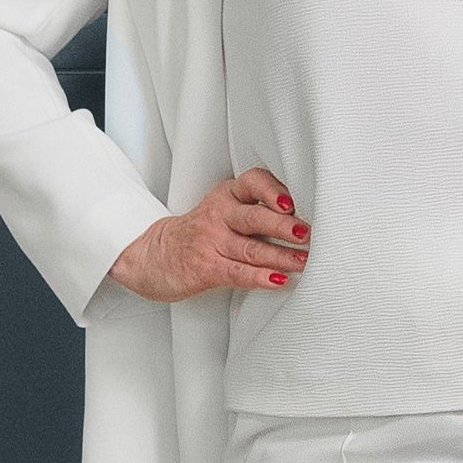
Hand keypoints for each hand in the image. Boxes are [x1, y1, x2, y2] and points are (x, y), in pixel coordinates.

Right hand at [108, 168, 305, 304]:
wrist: (154, 254)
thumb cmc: (201, 232)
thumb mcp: (224, 209)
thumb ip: (258, 210)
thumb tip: (306, 221)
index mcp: (228, 194)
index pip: (253, 182)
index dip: (272, 190)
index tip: (291, 202)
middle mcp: (219, 213)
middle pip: (255, 217)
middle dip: (284, 226)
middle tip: (308, 234)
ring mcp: (210, 241)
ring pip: (251, 249)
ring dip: (281, 256)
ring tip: (304, 261)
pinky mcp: (205, 267)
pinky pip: (237, 273)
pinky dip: (260, 277)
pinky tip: (279, 280)